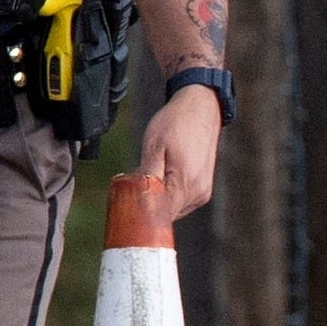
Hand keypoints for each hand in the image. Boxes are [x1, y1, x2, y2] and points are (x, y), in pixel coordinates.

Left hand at [138, 83, 221, 220]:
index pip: (160, 216)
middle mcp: (198, 194)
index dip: (139, 214)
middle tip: (126, 190)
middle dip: (145, 206)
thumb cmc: (175, 124)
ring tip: (140, 180)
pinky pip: (180, 200)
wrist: (200, 109)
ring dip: (156, 200)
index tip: (123, 206)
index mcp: (185, 185)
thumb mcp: (154, 147)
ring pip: (173, 208)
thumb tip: (138, 198)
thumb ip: (148, 176)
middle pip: (166, 214)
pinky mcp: (203, 188)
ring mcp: (202, 192)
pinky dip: (166, 195)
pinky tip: (155, 180)